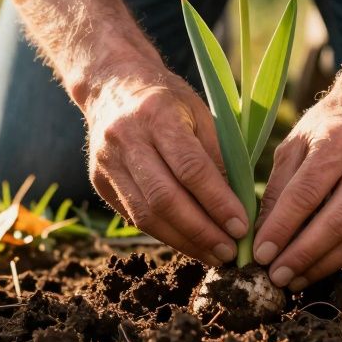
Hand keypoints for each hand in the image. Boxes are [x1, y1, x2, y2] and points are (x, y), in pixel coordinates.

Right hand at [83, 64, 249, 265]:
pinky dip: (166, 234)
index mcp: (157, 114)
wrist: (112, 86)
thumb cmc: (167, 99)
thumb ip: (217, 155)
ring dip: (183, 241)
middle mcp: (126, 139)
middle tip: (230, 251)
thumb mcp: (200, 112)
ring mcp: (108, 163)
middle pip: (164, 198)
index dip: (217, 201)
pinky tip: (190, 243)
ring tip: (214, 255)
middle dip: (201, 231)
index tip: (242, 226)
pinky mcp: (100, 182)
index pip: (190, 167)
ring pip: (145, 215)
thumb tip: (239, 205)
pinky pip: (135, 217)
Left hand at [253, 91, 341, 288]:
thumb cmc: (327, 127)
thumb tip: (261, 236)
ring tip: (293, 279)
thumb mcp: (294, 144)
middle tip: (275, 277)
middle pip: (336, 222)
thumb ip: (278, 188)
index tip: (260, 254)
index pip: (306, 194)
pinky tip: (316, 267)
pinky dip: (340, 257)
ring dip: (321, 264)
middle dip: (302, 255)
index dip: (282, 228)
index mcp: (340, 140)